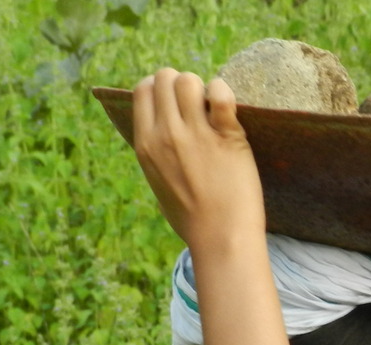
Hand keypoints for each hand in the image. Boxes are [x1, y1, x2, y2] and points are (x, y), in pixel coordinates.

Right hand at [131, 69, 263, 252]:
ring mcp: (196, 135)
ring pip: (189, 81)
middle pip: (165, 77)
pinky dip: (223, 92)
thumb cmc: (193, 219)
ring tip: (213, 109)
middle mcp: (166, 135)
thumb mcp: (158, 183)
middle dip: (182, 84)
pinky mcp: (227, 137)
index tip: (175, 103)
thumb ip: (156, 155)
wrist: (222, 240)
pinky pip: (220, 94)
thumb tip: (159, 137)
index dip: (160, 88)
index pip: (142, 90)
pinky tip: (227, 109)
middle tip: (198, 106)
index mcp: (145, 145)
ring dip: (202, 87)